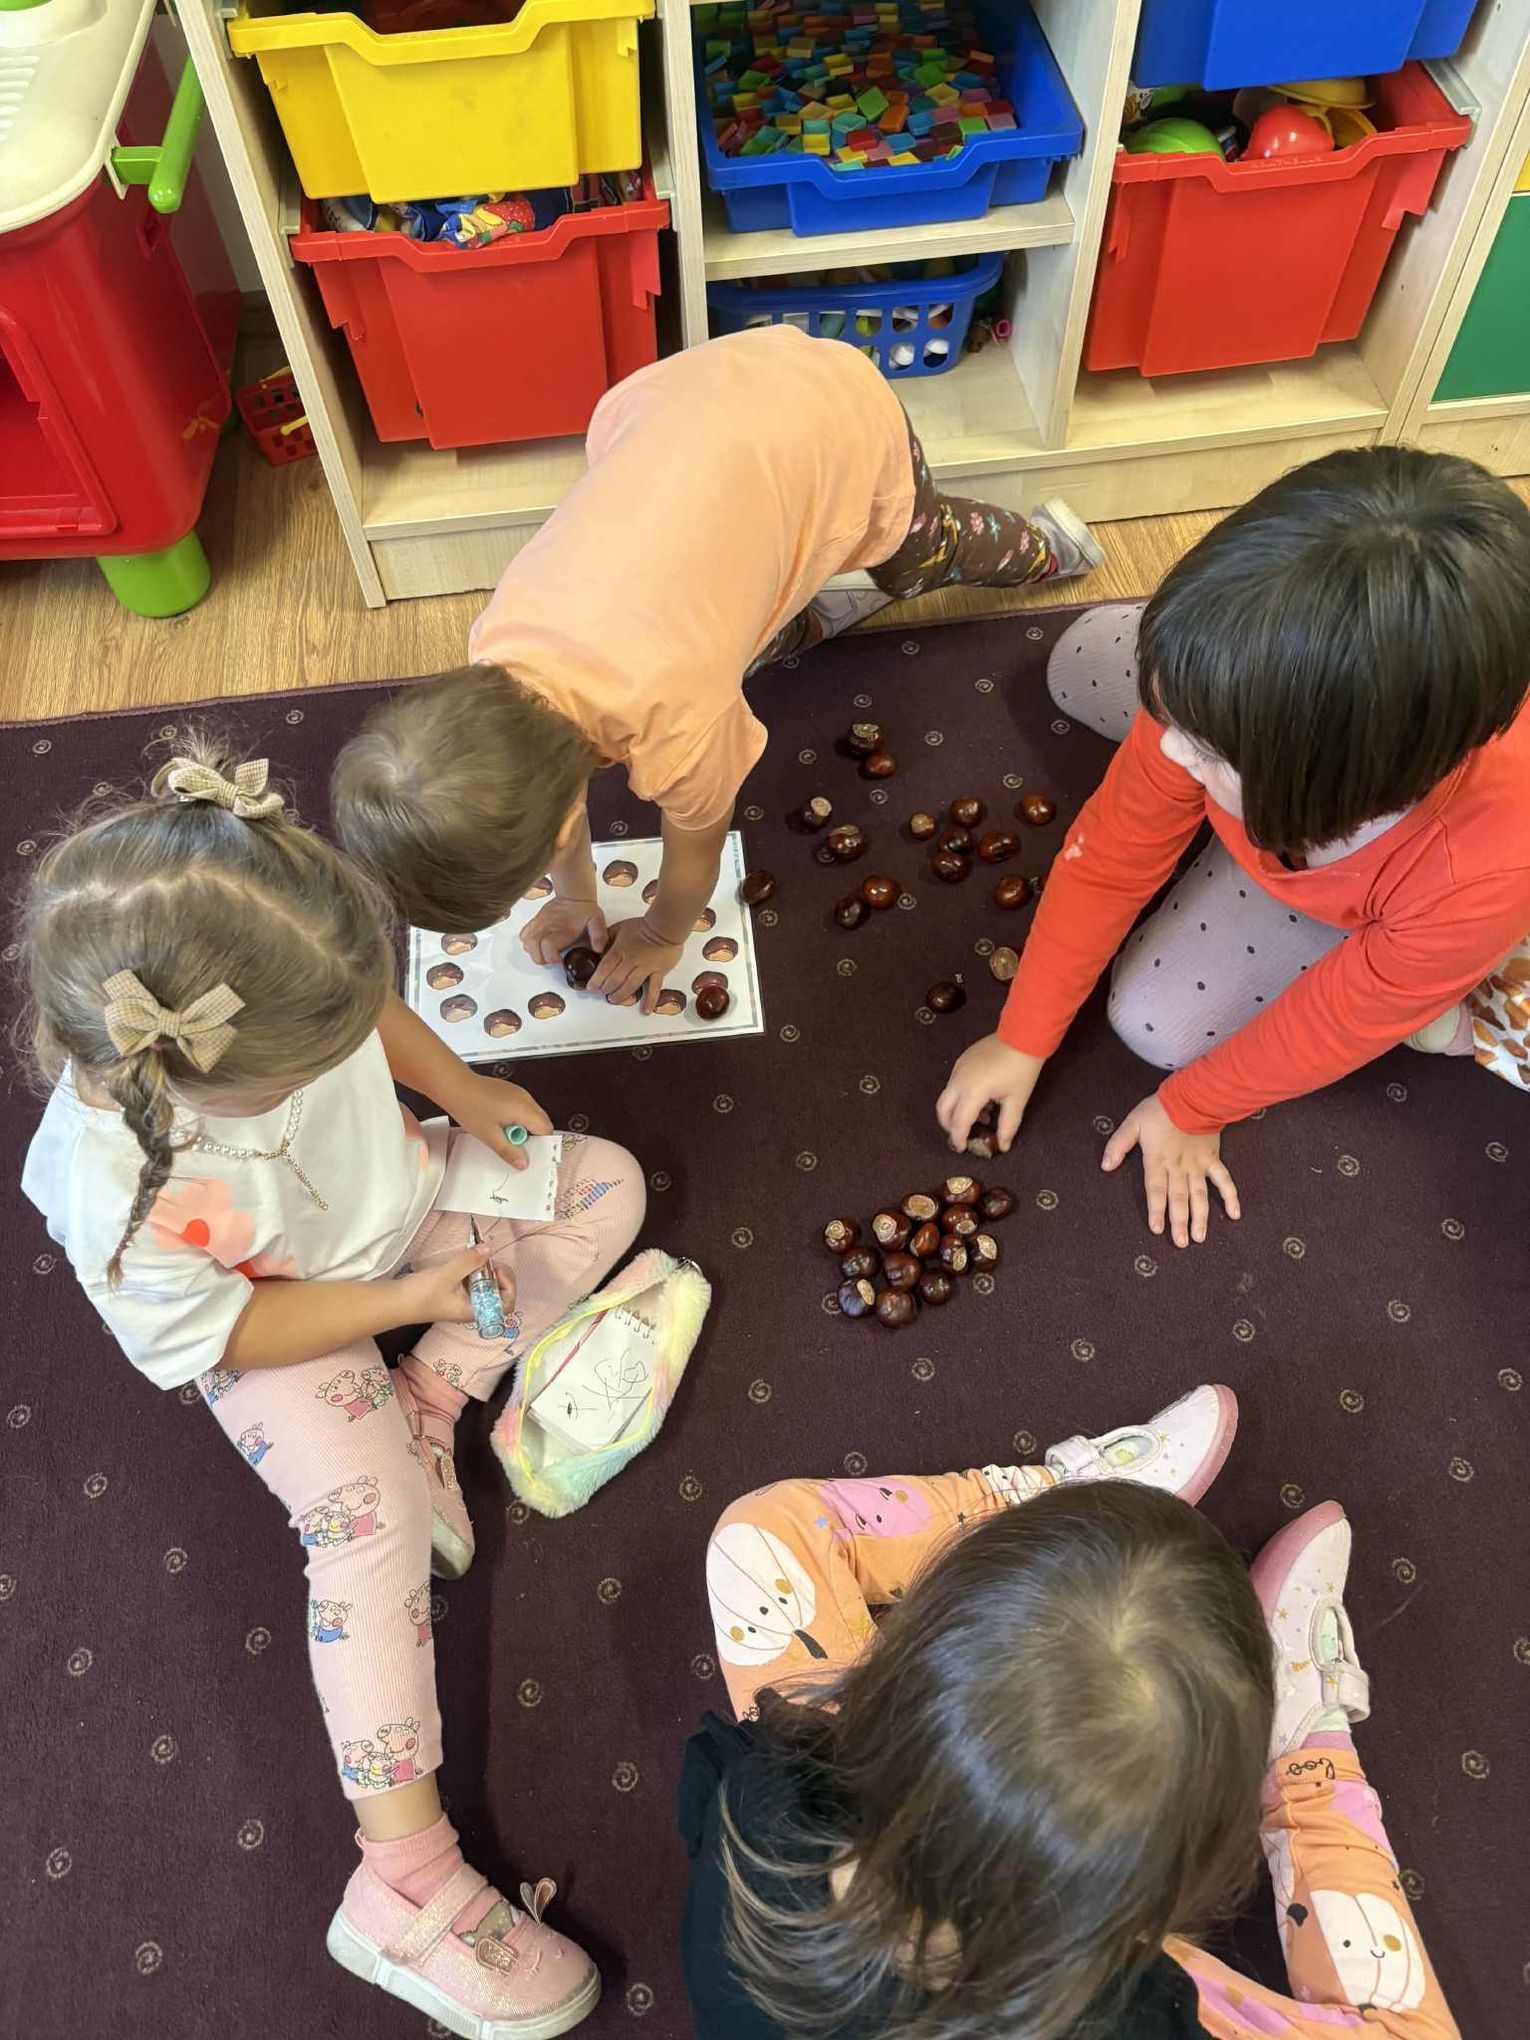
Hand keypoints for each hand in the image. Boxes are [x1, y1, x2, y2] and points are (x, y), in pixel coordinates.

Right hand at [402, 1243, 515, 1325]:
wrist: (396, 1302)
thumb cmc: (421, 1295)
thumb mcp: (448, 1274)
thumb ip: (470, 1261)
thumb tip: (488, 1248)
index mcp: (475, 1311)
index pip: (507, 1304)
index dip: (508, 1285)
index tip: (496, 1268)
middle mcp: (473, 1308)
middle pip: (499, 1293)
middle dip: (498, 1274)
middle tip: (487, 1259)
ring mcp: (464, 1302)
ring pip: (486, 1287)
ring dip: (485, 1271)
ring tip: (477, 1257)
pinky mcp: (454, 1294)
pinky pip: (472, 1283)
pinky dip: (473, 1271)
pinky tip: (466, 1261)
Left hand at [451, 1071, 552, 1171]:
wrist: (454, 1086)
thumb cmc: (469, 1107)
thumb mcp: (489, 1136)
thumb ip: (509, 1151)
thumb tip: (523, 1163)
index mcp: (524, 1109)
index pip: (546, 1130)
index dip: (541, 1144)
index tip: (529, 1154)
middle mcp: (526, 1098)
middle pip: (541, 1122)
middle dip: (531, 1136)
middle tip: (511, 1144)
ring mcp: (519, 1093)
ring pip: (532, 1115)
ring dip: (522, 1127)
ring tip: (501, 1132)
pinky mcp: (511, 1091)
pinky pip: (522, 1108)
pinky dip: (516, 1118)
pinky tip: (498, 1122)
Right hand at [520, 895, 608, 968]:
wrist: (573, 897)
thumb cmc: (585, 911)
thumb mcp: (597, 921)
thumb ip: (599, 935)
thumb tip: (598, 948)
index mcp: (561, 930)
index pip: (547, 947)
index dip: (551, 958)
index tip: (560, 960)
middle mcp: (546, 928)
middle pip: (534, 950)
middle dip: (543, 959)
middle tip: (554, 958)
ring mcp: (538, 925)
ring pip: (527, 945)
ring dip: (535, 953)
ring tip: (547, 953)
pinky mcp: (534, 923)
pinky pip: (523, 935)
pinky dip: (528, 943)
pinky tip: (539, 944)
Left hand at [587, 916, 684, 1014]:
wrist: (665, 926)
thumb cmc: (641, 926)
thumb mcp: (619, 927)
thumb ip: (607, 937)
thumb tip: (597, 949)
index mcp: (620, 950)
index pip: (605, 967)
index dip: (596, 980)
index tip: (591, 988)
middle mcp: (631, 961)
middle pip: (615, 979)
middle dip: (606, 989)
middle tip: (602, 993)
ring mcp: (645, 968)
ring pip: (630, 985)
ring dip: (620, 995)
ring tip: (614, 1000)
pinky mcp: (659, 972)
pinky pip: (654, 988)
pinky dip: (650, 1000)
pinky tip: (646, 1011)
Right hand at [936, 1035, 1044, 1152]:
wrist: (1022, 1035)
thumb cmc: (1022, 1069)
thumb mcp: (1017, 1101)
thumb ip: (1007, 1126)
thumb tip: (1003, 1145)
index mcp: (973, 1091)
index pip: (959, 1122)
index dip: (959, 1138)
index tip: (962, 1149)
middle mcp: (959, 1080)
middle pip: (942, 1109)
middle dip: (948, 1126)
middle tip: (962, 1135)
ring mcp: (958, 1068)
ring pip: (947, 1096)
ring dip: (956, 1111)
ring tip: (981, 1115)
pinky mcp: (961, 1060)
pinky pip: (954, 1084)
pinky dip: (961, 1097)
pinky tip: (981, 1099)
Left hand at [1102, 1092, 1239, 1246]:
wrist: (1192, 1095)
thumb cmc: (1159, 1110)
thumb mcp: (1132, 1123)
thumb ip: (1118, 1145)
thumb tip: (1105, 1166)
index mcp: (1158, 1159)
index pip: (1156, 1190)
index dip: (1157, 1210)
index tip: (1157, 1229)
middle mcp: (1179, 1167)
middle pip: (1179, 1198)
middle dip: (1179, 1222)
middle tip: (1181, 1243)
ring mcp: (1198, 1165)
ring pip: (1200, 1195)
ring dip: (1201, 1217)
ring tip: (1200, 1238)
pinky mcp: (1212, 1159)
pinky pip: (1223, 1180)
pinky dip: (1230, 1197)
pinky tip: (1234, 1215)